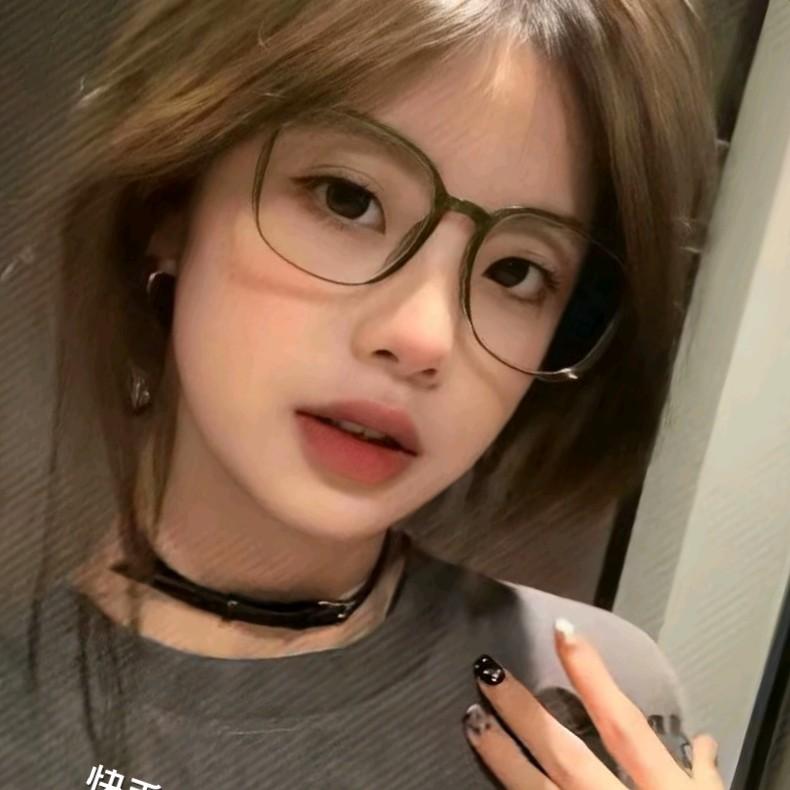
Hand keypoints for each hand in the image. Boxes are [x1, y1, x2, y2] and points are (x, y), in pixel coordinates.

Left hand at [462, 619, 723, 788]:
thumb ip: (702, 776)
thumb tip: (702, 742)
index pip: (622, 723)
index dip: (592, 675)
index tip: (562, 630)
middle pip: (564, 753)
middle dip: (524, 712)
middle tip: (487, 671)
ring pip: (535, 789)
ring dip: (501, 754)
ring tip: (473, 718)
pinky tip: (483, 776)